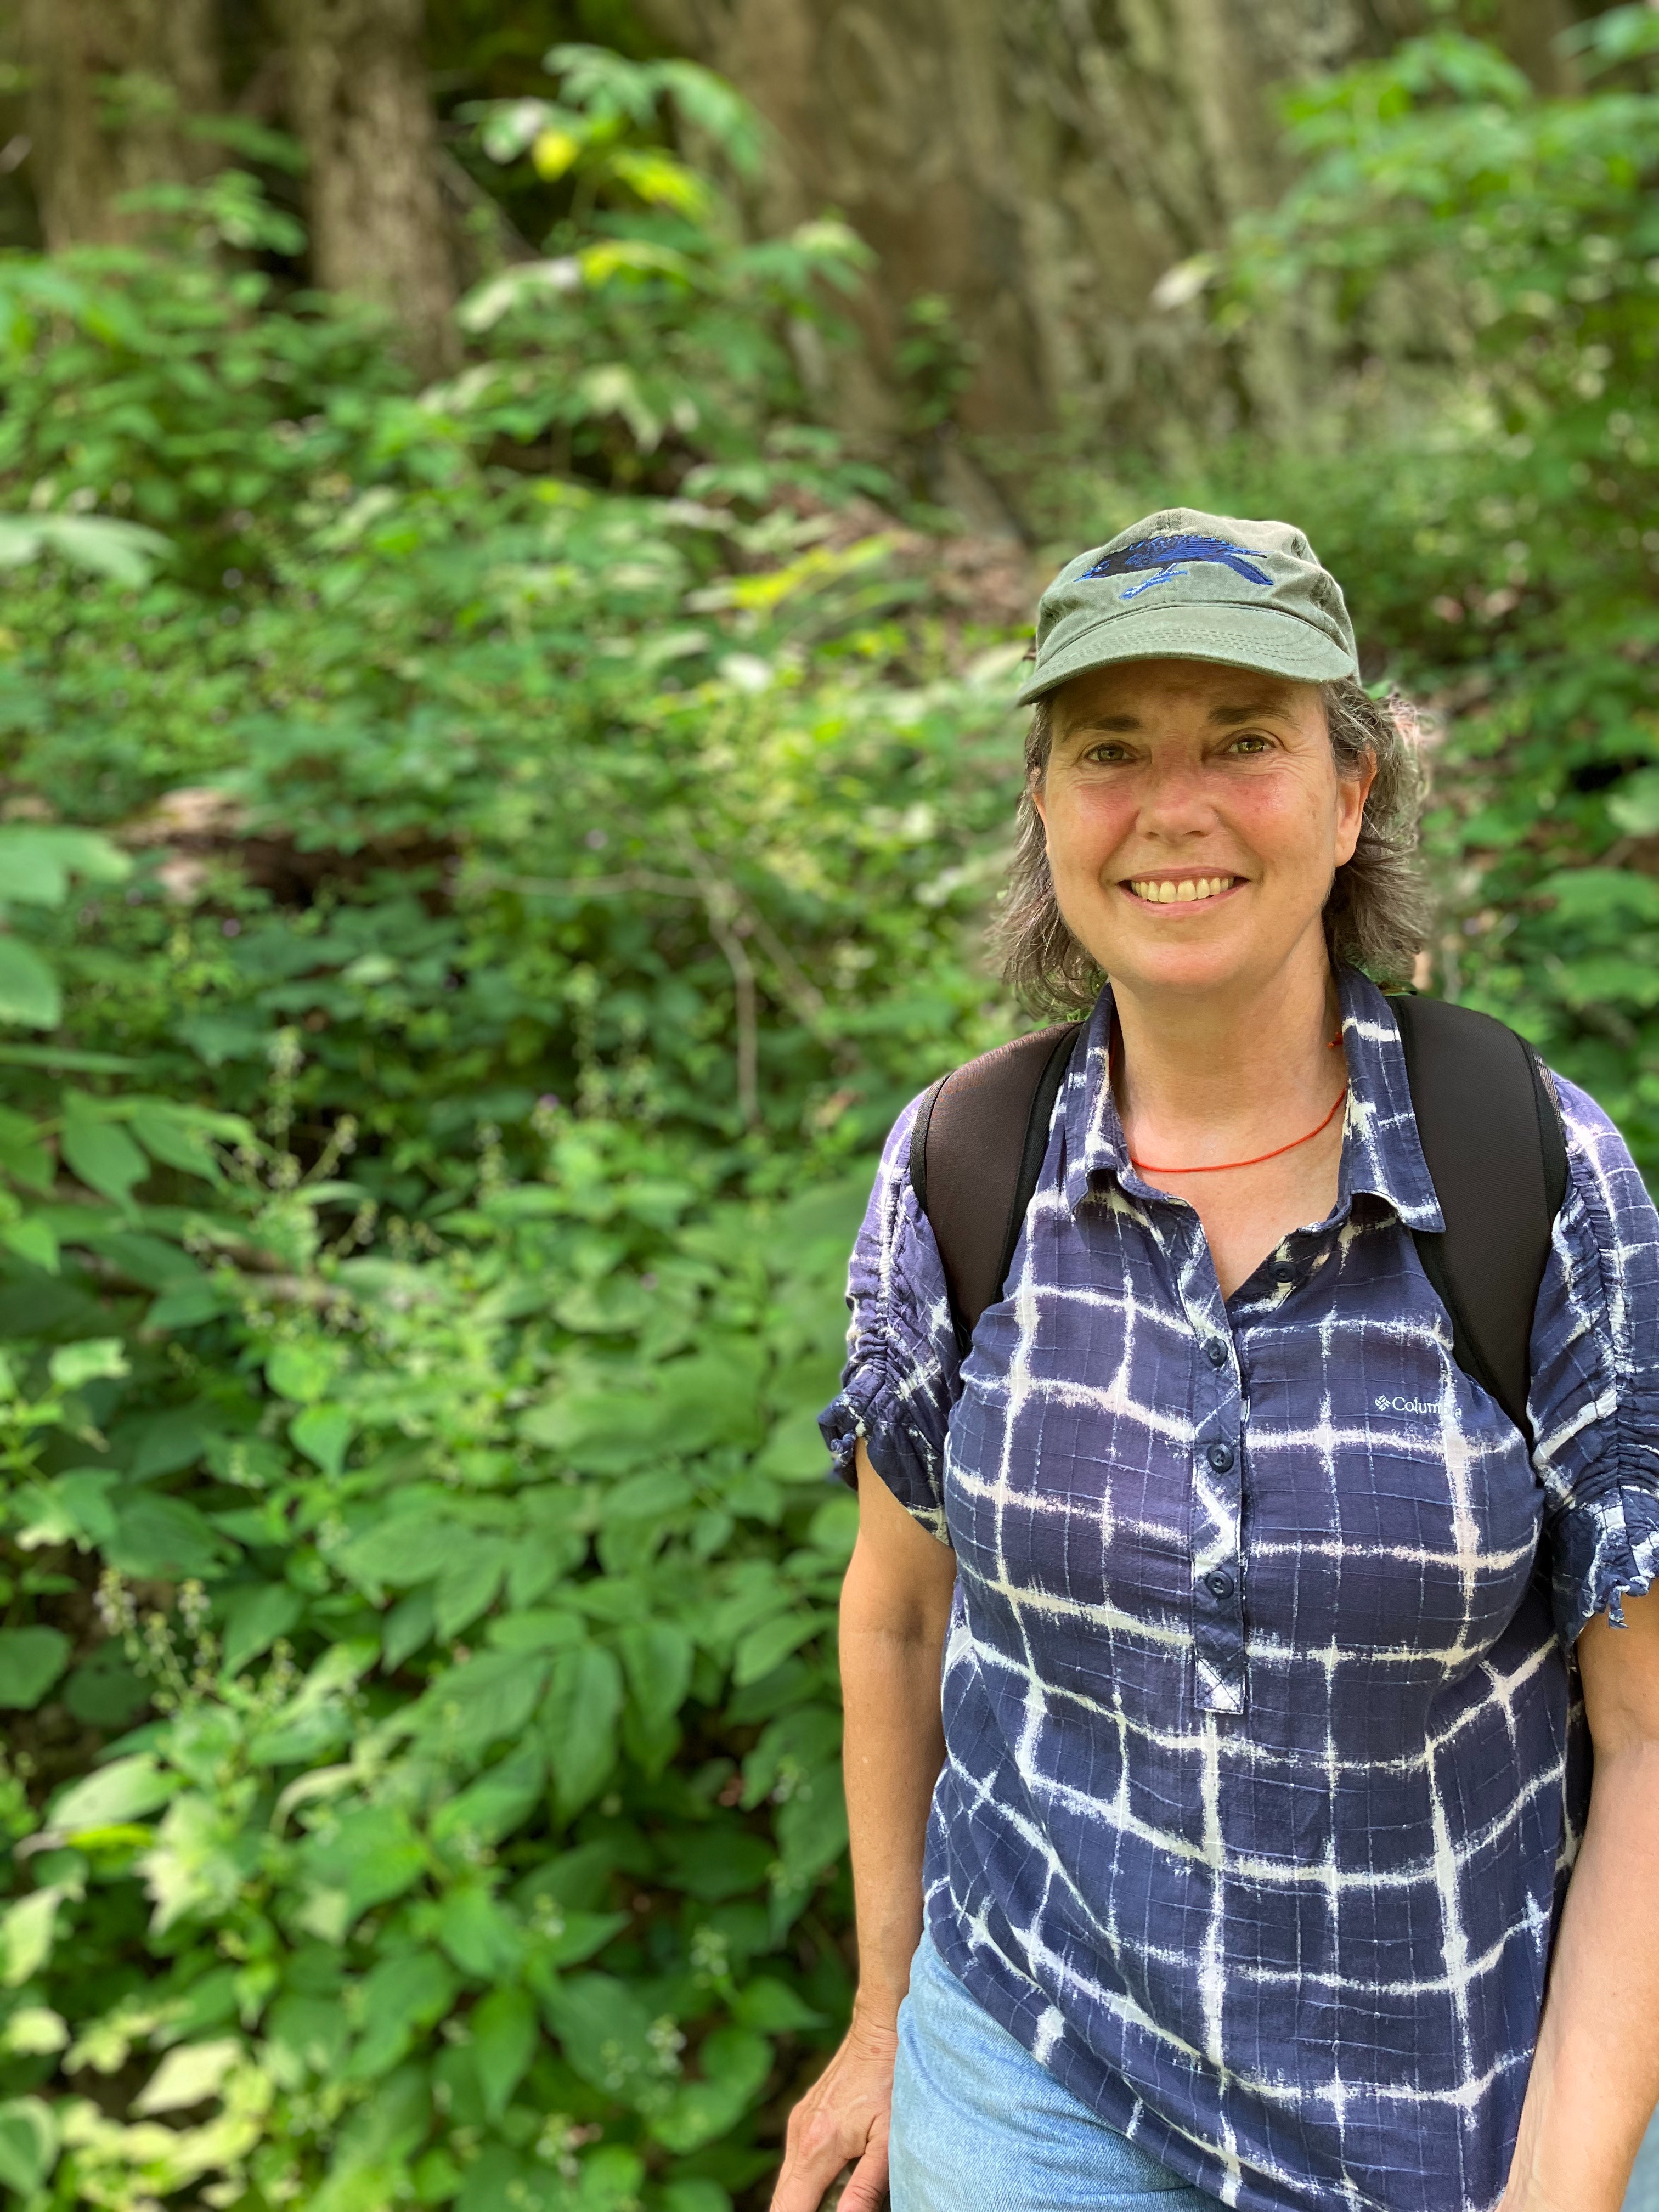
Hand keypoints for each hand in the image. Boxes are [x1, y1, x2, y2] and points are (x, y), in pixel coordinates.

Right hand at [770, 2012, 898, 2211]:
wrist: (879, 2030)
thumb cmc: (890, 2082)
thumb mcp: (889, 2141)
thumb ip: (866, 2188)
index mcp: (817, 2148)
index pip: (788, 2209)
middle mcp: (798, 2136)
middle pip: (781, 2201)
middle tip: (831, 2210)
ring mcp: (798, 2124)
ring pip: (787, 2183)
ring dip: (804, 2202)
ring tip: (835, 2201)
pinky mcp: (803, 2116)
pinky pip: (795, 2163)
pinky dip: (807, 2183)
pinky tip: (834, 2183)